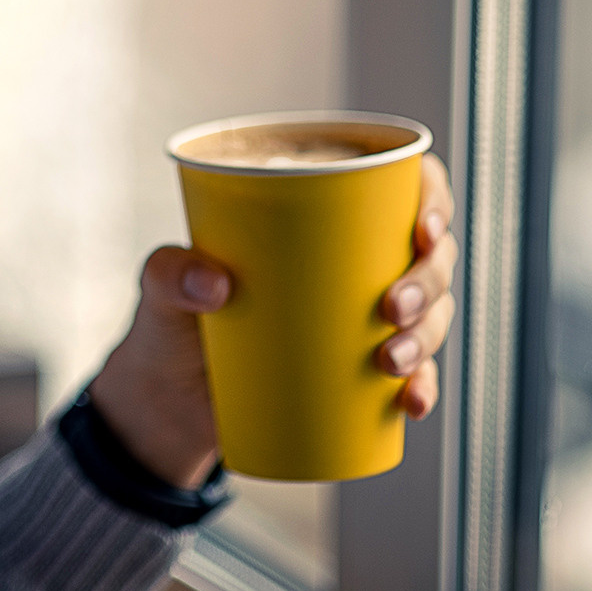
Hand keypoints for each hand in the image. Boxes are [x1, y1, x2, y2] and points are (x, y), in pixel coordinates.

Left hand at [86, 153, 458, 487]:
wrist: (168, 400)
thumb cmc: (172, 321)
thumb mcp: (159, 288)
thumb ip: (169, 273)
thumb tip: (215, 285)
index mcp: (321, 219)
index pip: (401, 189)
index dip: (431, 198)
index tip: (423, 228)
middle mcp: (356, 263)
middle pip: (430, 255)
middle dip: (430, 279)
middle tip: (395, 306)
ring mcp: (364, 320)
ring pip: (431, 314)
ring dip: (429, 335)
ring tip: (391, 359)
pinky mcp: (361, 374)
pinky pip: (413, 378)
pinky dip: (421, 389)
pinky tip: (411, 402)